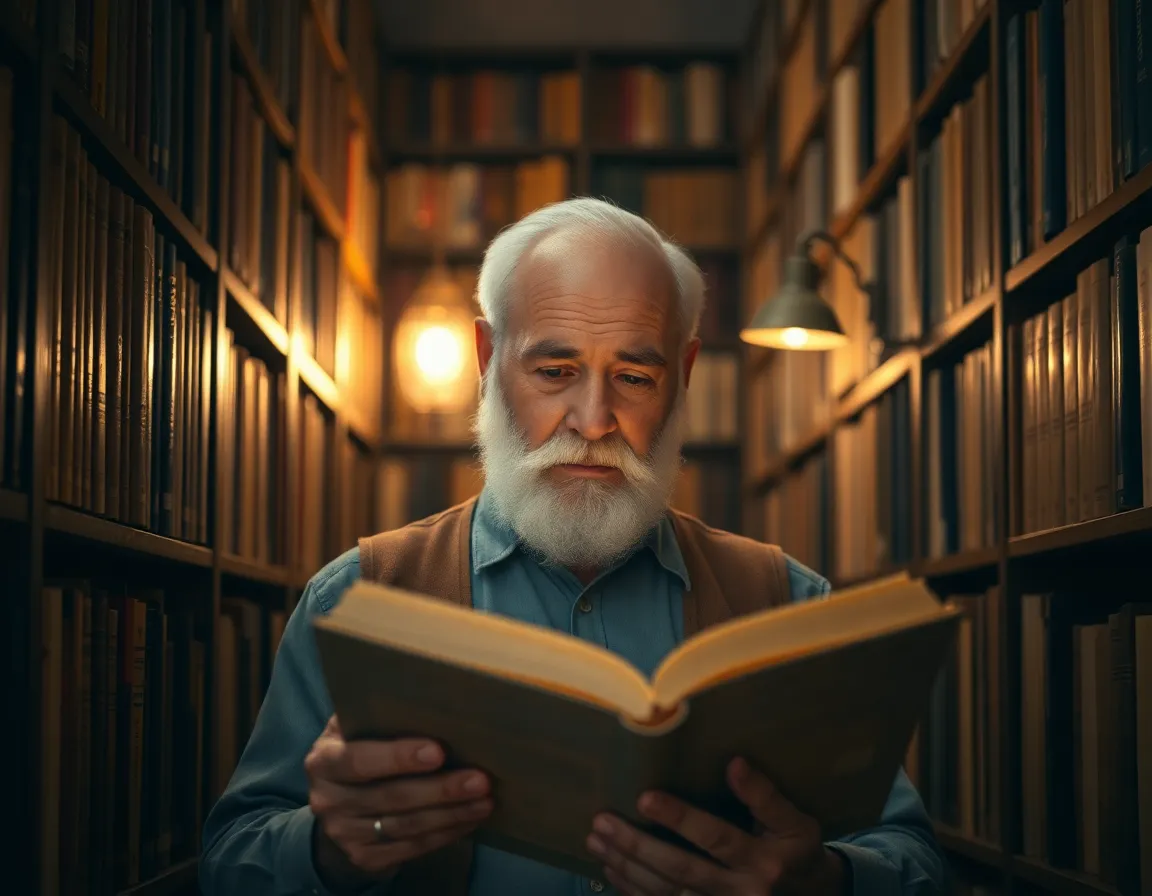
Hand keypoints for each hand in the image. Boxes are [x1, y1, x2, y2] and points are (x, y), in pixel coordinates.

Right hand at [304, 716, 492, 888]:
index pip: (359, 760)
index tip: (439, 751)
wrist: (338, 802)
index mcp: (324, 760)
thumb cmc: (361, 747)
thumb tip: (433, 692)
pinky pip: (411, 848)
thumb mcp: (356, 726)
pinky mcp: (364, 857)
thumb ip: (381, 714)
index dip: (397, 757)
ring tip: (485, 800)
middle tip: (480, 779)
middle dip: (440, 788)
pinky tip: (469, 819)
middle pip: (391, 796)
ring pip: (406, 826)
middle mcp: (328, 799)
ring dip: (451, 814)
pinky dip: (445, 834)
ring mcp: (343, 833)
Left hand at [586, 757, 846, 895]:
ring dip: (627, 868)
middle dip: (638, 846)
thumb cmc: (797, 852)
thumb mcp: (795, 822)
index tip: (645, 797)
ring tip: (597, 840)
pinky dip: (634, 892)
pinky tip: (612, 871)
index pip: (716, 838)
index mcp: (763, 861)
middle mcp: (741, 893)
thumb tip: (734, 763)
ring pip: (666, 894)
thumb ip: (765, 796)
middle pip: (681, 870)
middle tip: (603, 822)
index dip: (680, 818)